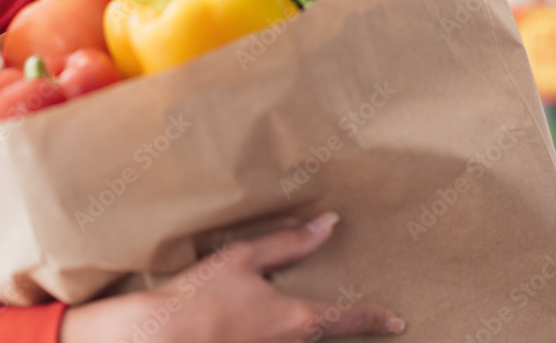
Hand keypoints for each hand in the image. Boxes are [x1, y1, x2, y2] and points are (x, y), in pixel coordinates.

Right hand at [59, 212, 405, 342]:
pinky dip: (288, 336)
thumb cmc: (200, 296)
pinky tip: (266, 325)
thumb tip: (328, 225)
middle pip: (327, 339)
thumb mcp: (244, 258)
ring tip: (311, 317)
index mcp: (296, 321)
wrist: (159, 338)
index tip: (396, 321)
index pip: (346, 319)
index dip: (373, 319)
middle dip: (343, 328)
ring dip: (312, 332)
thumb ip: (288, 243)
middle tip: (363, 318)